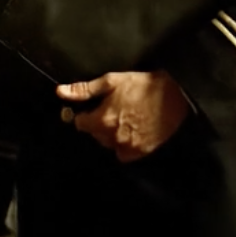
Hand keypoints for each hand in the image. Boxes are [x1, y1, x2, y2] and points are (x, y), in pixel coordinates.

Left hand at [56, 70, 189, 162]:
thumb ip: (83, 90)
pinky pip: (124, 154)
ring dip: (111, 135)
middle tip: (113, 111)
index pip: (81, 124)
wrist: (174, 94)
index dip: (86, 115)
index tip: (93, 110)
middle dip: (99, 124)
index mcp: (103, 120)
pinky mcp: (142, 151)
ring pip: (108, 144)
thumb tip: (60, 92)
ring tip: (124, 120)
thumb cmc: (143, 85)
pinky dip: (124, 146)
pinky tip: (132, 132)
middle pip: (95, 135)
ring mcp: (128, 145)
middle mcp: (113, 136)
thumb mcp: (111, 82)